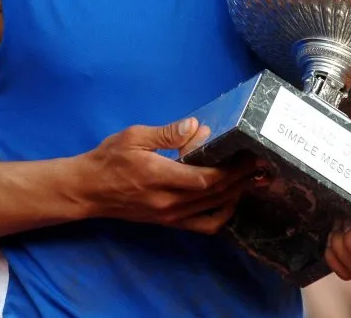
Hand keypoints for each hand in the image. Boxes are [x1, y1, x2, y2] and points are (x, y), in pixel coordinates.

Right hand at [77, 117, 257, 234]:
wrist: (87, 191)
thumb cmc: (109, 159)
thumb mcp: (134, 137)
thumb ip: (167, 133)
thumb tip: (197, 127)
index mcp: (160, 177)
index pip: (206, 178)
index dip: (232, 169)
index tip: (251, 154)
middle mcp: (169, 202)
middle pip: (216, 193)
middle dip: (242, 178)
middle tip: (262, 162)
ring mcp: (171, 216)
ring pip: (214, 208)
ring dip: (237, 193)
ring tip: (255, 178)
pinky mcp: (170, 222)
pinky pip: (204, 224)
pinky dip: (223, 214)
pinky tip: (232, 199)